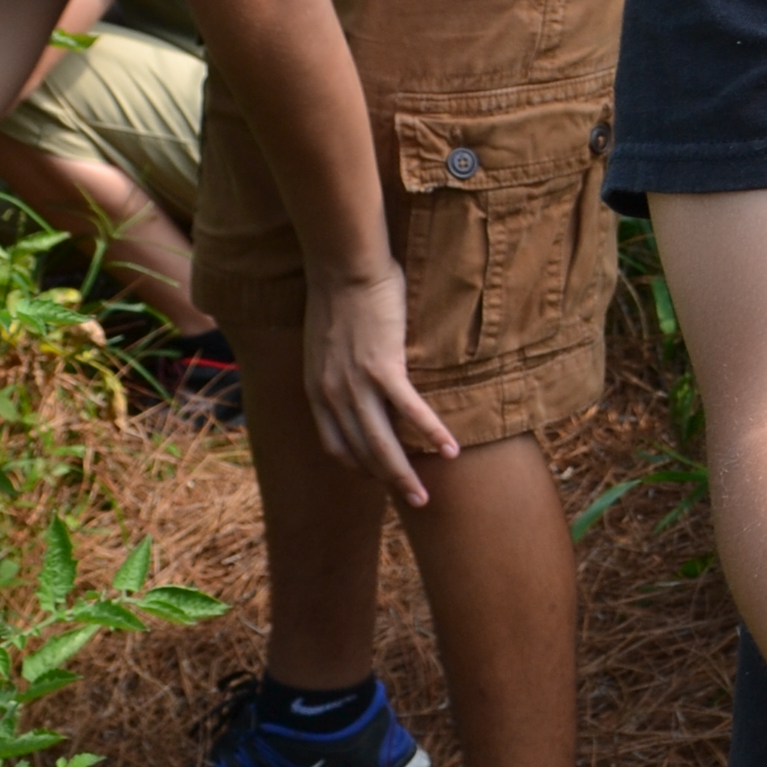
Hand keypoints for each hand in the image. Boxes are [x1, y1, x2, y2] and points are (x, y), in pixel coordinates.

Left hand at [301, 260, 456, 502]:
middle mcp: (332, 395)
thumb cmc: (340, 294)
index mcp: (316, 390)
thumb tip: (359, 374)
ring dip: (405, 475)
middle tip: (414, 500)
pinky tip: (450, 449)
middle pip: (362, 453)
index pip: (336, 446)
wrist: (343, 266)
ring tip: (425, 496)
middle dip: (388, 482)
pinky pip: (410, 411)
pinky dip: (432, 433)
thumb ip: (338, 366)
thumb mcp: (326, 341)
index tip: (380, 477)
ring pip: (382, 444)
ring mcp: (355, 384)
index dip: (359, 468)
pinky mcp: (382, 367)